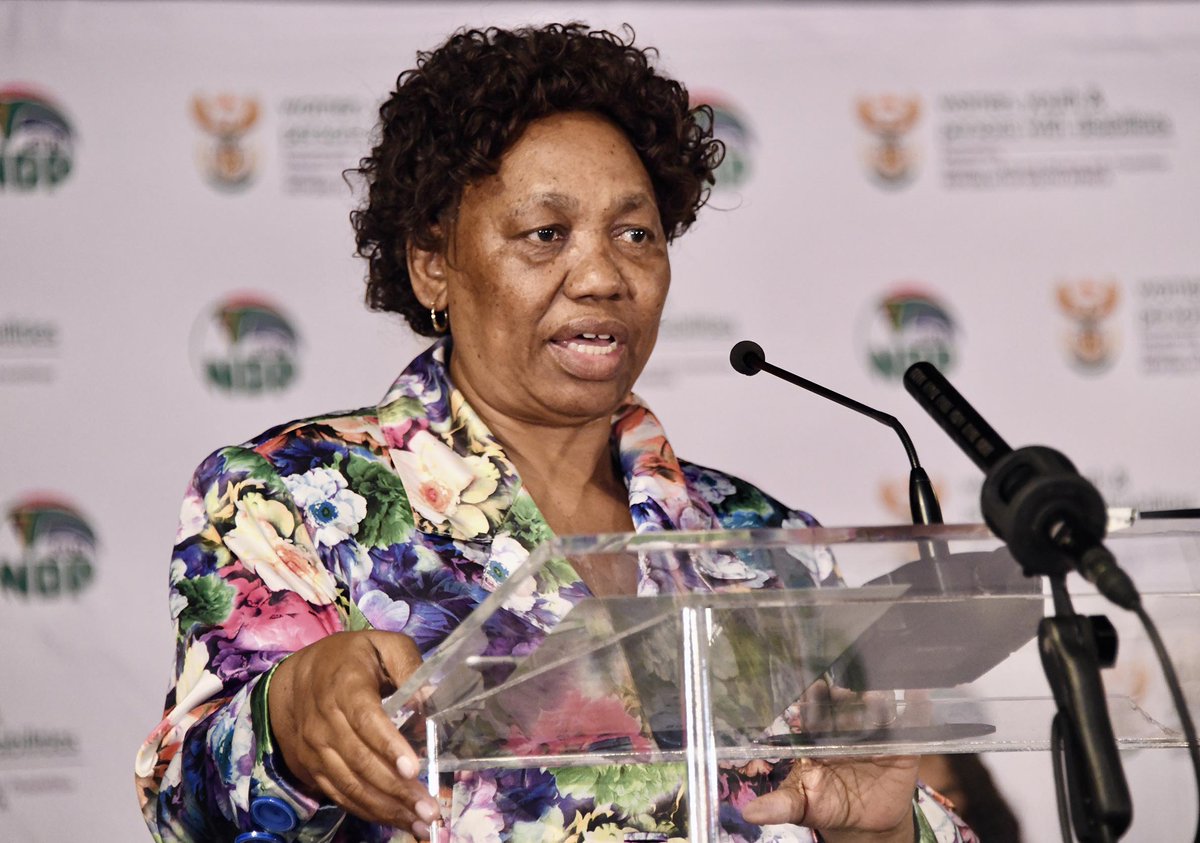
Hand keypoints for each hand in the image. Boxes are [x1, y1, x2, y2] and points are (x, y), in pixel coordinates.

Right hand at [268, 630, 439, 837]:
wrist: (294, 678)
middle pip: (361, 761)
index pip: (366, 720)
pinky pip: (340, 795)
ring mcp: (315, 750)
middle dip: (396, 789)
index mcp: (345, 686)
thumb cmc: (350, 658)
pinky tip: (396, 821)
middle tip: (429, 808)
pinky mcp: (312, 769)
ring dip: (386, 808)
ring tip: (420, 823)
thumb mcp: (383, 645)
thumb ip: (409, 664)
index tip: (413, 768)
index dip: (389, 746)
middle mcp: (325, 723)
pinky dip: (368, 812)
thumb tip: (430, 697)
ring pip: (351, 785)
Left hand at [741, 681, 919, 841]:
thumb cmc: (826, 804)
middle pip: (849, 704)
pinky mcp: (903, 747)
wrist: (864, 824)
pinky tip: (921, 696)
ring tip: (880, 696)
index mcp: (820, 736)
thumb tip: (750, 813)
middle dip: (849, 695)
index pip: (817, 710)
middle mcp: (848, 728)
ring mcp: (876, 735)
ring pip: (879, 710)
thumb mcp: (802, 806)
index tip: (816, 689)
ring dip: (881, 699)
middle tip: (847, 690)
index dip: (816, 699)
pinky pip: (911, 726)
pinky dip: (918, 709)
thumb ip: (780, 806)